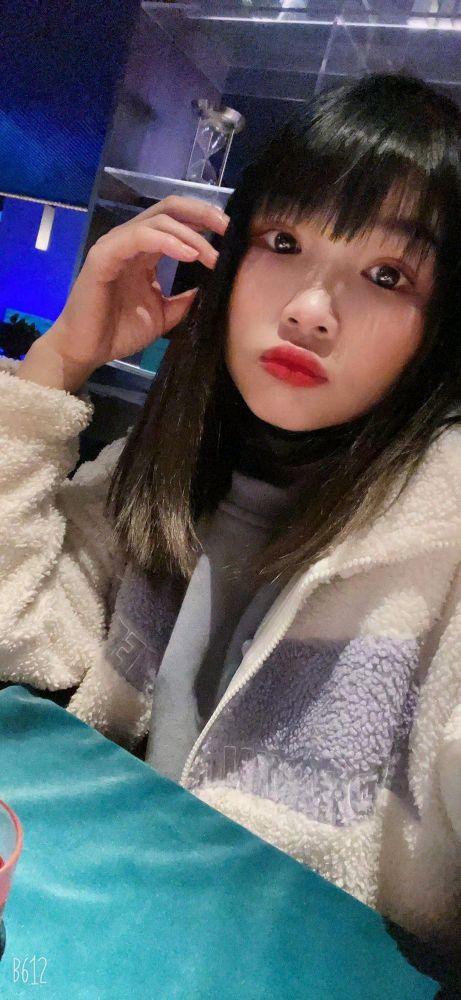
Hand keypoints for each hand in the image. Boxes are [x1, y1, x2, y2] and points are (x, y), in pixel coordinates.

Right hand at [43, 195, 229, 371]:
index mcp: (145, 250)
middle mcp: (131, 240)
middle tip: (228, 231)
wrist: (87, 350)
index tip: (232, 236)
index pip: (178, 220)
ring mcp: (117, 245)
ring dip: (191, 234)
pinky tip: (189, 254)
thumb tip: (208, 289)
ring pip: (159, 220)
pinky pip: (140, 237)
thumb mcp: (164, 316)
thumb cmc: (120, 331)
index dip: (205, 222)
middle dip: (203, 215)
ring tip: (212, 255)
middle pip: (170, 208)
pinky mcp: (105, 256)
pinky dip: (168, 241)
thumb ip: (184, 300)